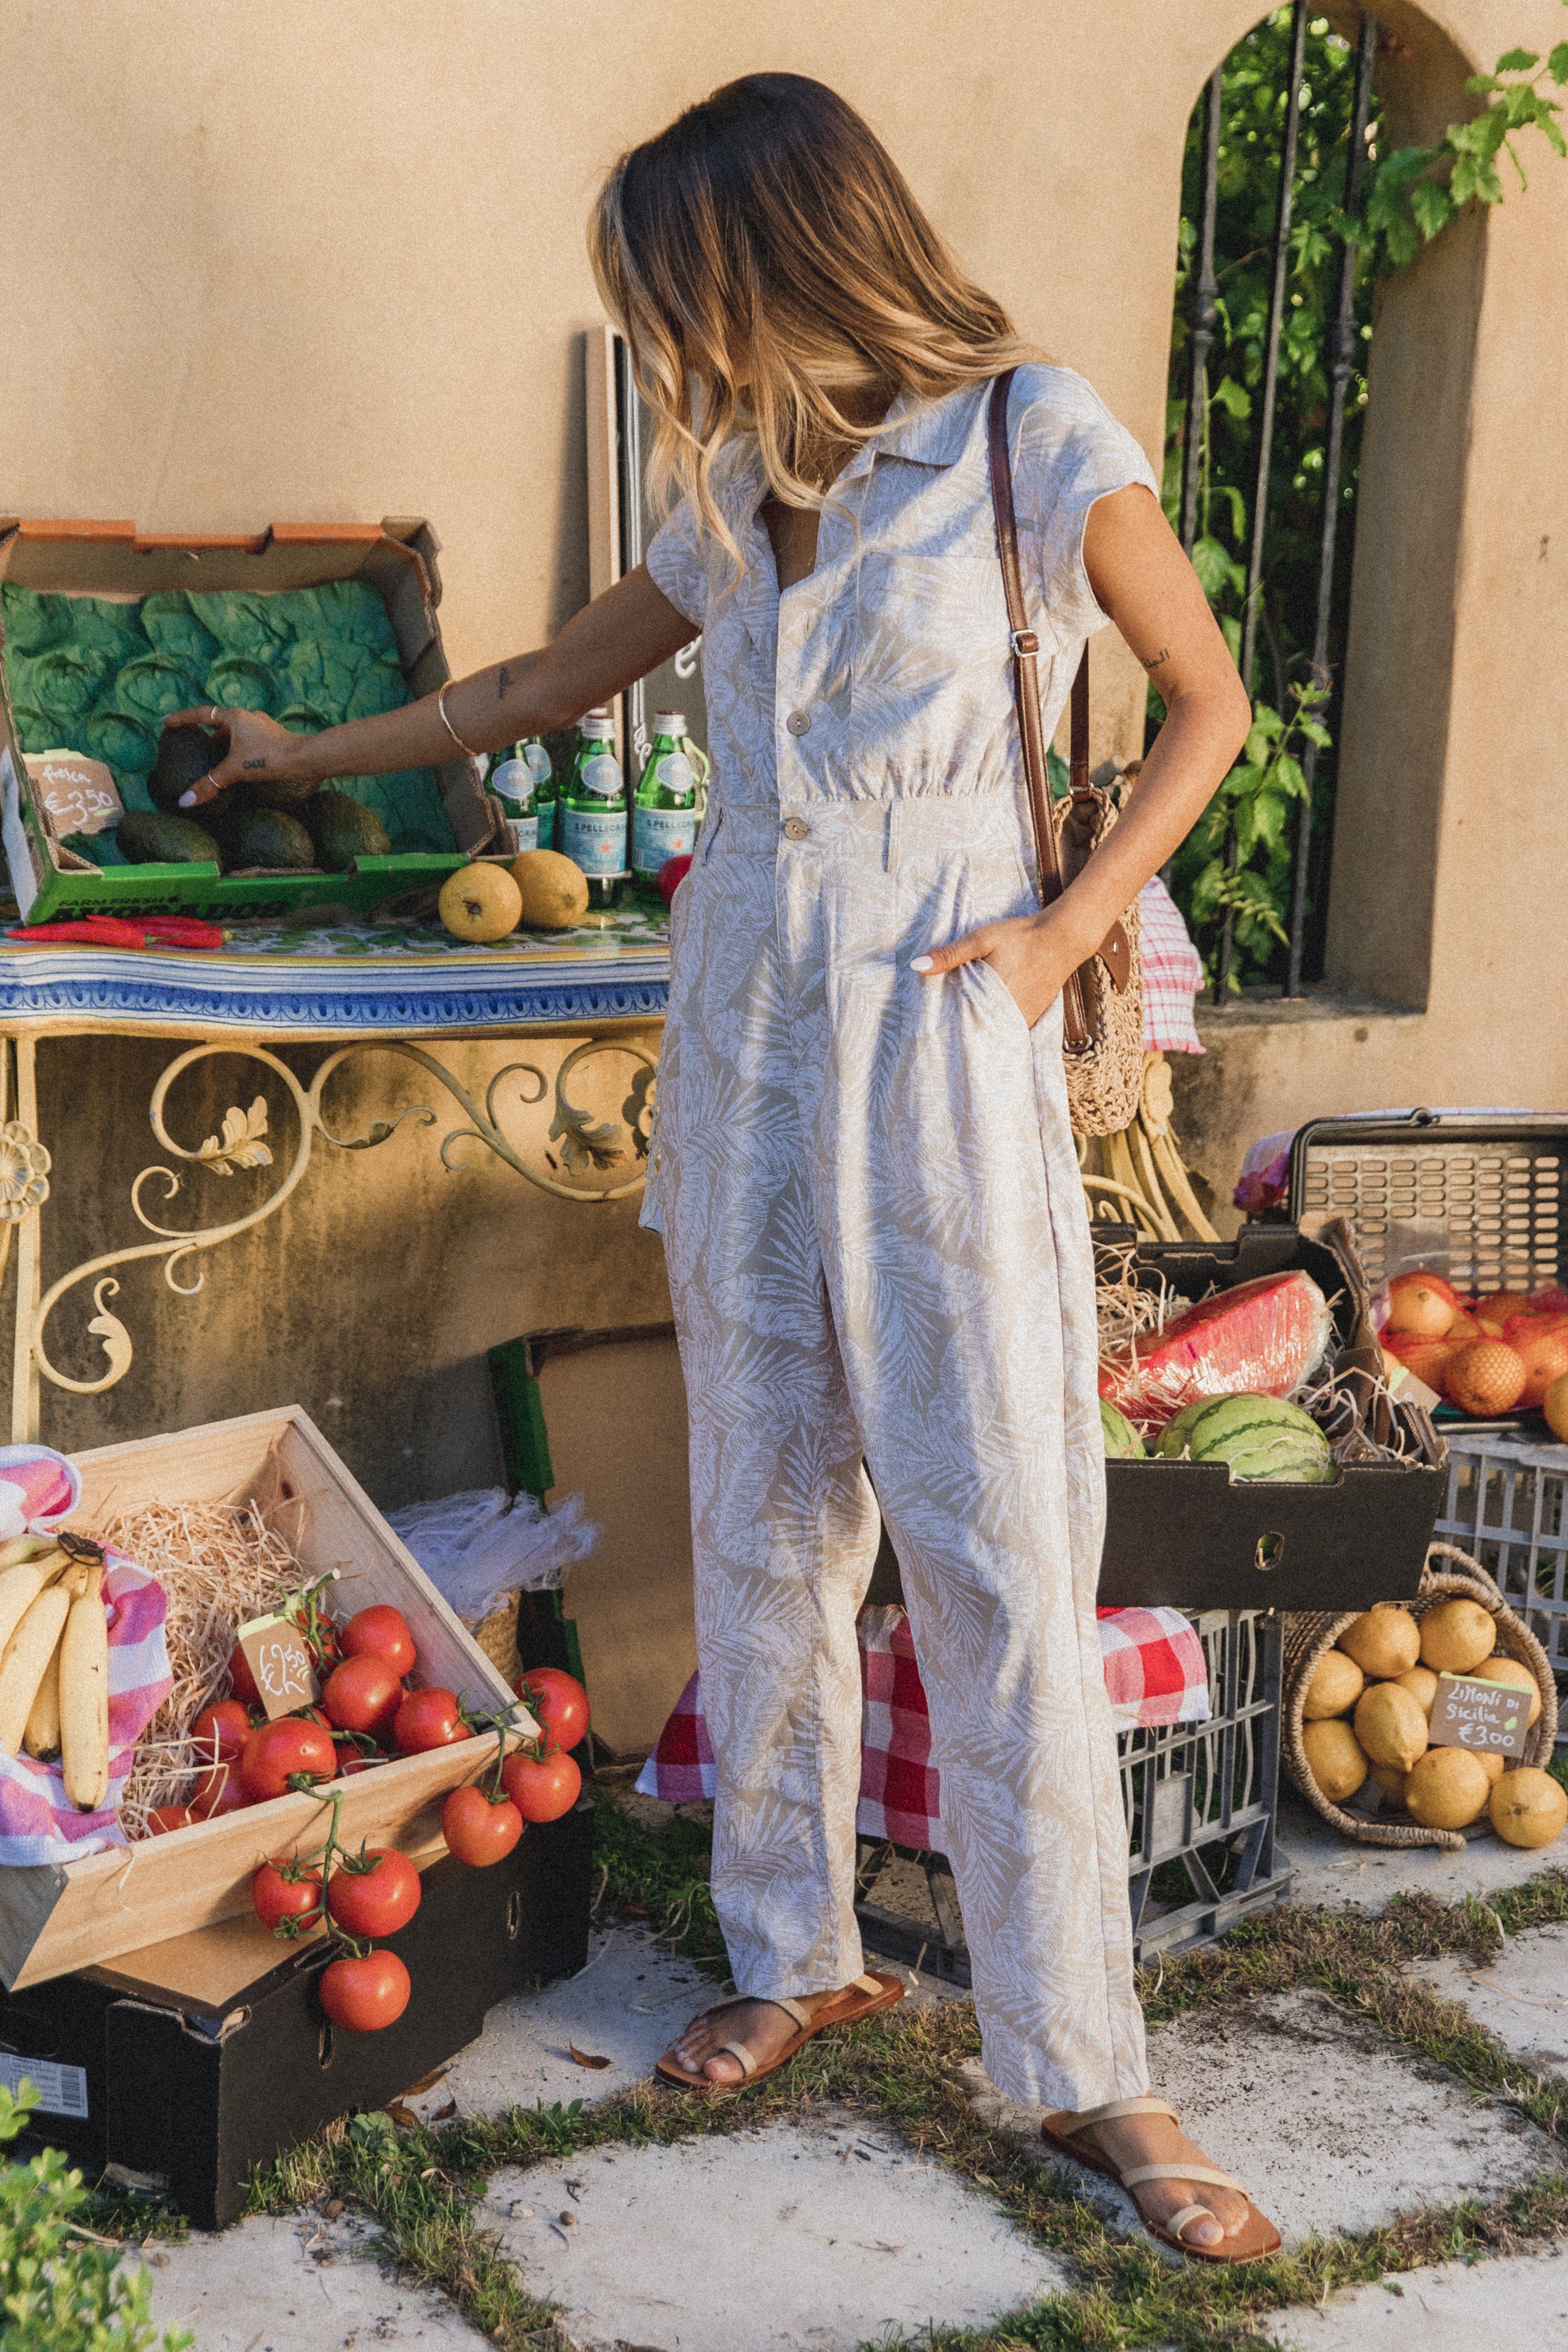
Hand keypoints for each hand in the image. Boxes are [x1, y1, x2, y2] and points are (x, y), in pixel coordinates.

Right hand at [162, 707, 300, 806]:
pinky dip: (239, 753)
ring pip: (236, 735)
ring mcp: (263, 728)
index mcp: (235, 717)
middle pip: (220, 725)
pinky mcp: (274, 739)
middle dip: (206, 737)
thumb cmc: (269, 758)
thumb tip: (184, 801)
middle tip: (195, 749)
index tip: (166, 721)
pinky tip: (238, 767)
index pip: (202, 713)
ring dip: (224, 746)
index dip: (182, 718)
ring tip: (214, 763)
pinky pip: (249, 743)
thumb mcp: (234, 770)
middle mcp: (249, 718)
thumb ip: (209, 784)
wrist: (306, 759)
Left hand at [911, 904, 1091, 1028]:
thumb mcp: (981, 939)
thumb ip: (949, 954)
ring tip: (958, 1035)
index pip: (960, 1025)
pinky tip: (984, 1024)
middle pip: (976, 1034)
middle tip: (938, 1040)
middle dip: (959, 1035)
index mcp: (990, 999)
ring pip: (994, 1035)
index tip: (930, 1034)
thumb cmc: (1020, 936)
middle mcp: (1007, 1014)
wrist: (1062, 938)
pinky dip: (996, 1029)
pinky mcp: (1032, 1016)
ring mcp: (1022, 1018)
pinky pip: (1009, 1030)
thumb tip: (916, 966)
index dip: (945, 1031)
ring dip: (979, 1034)